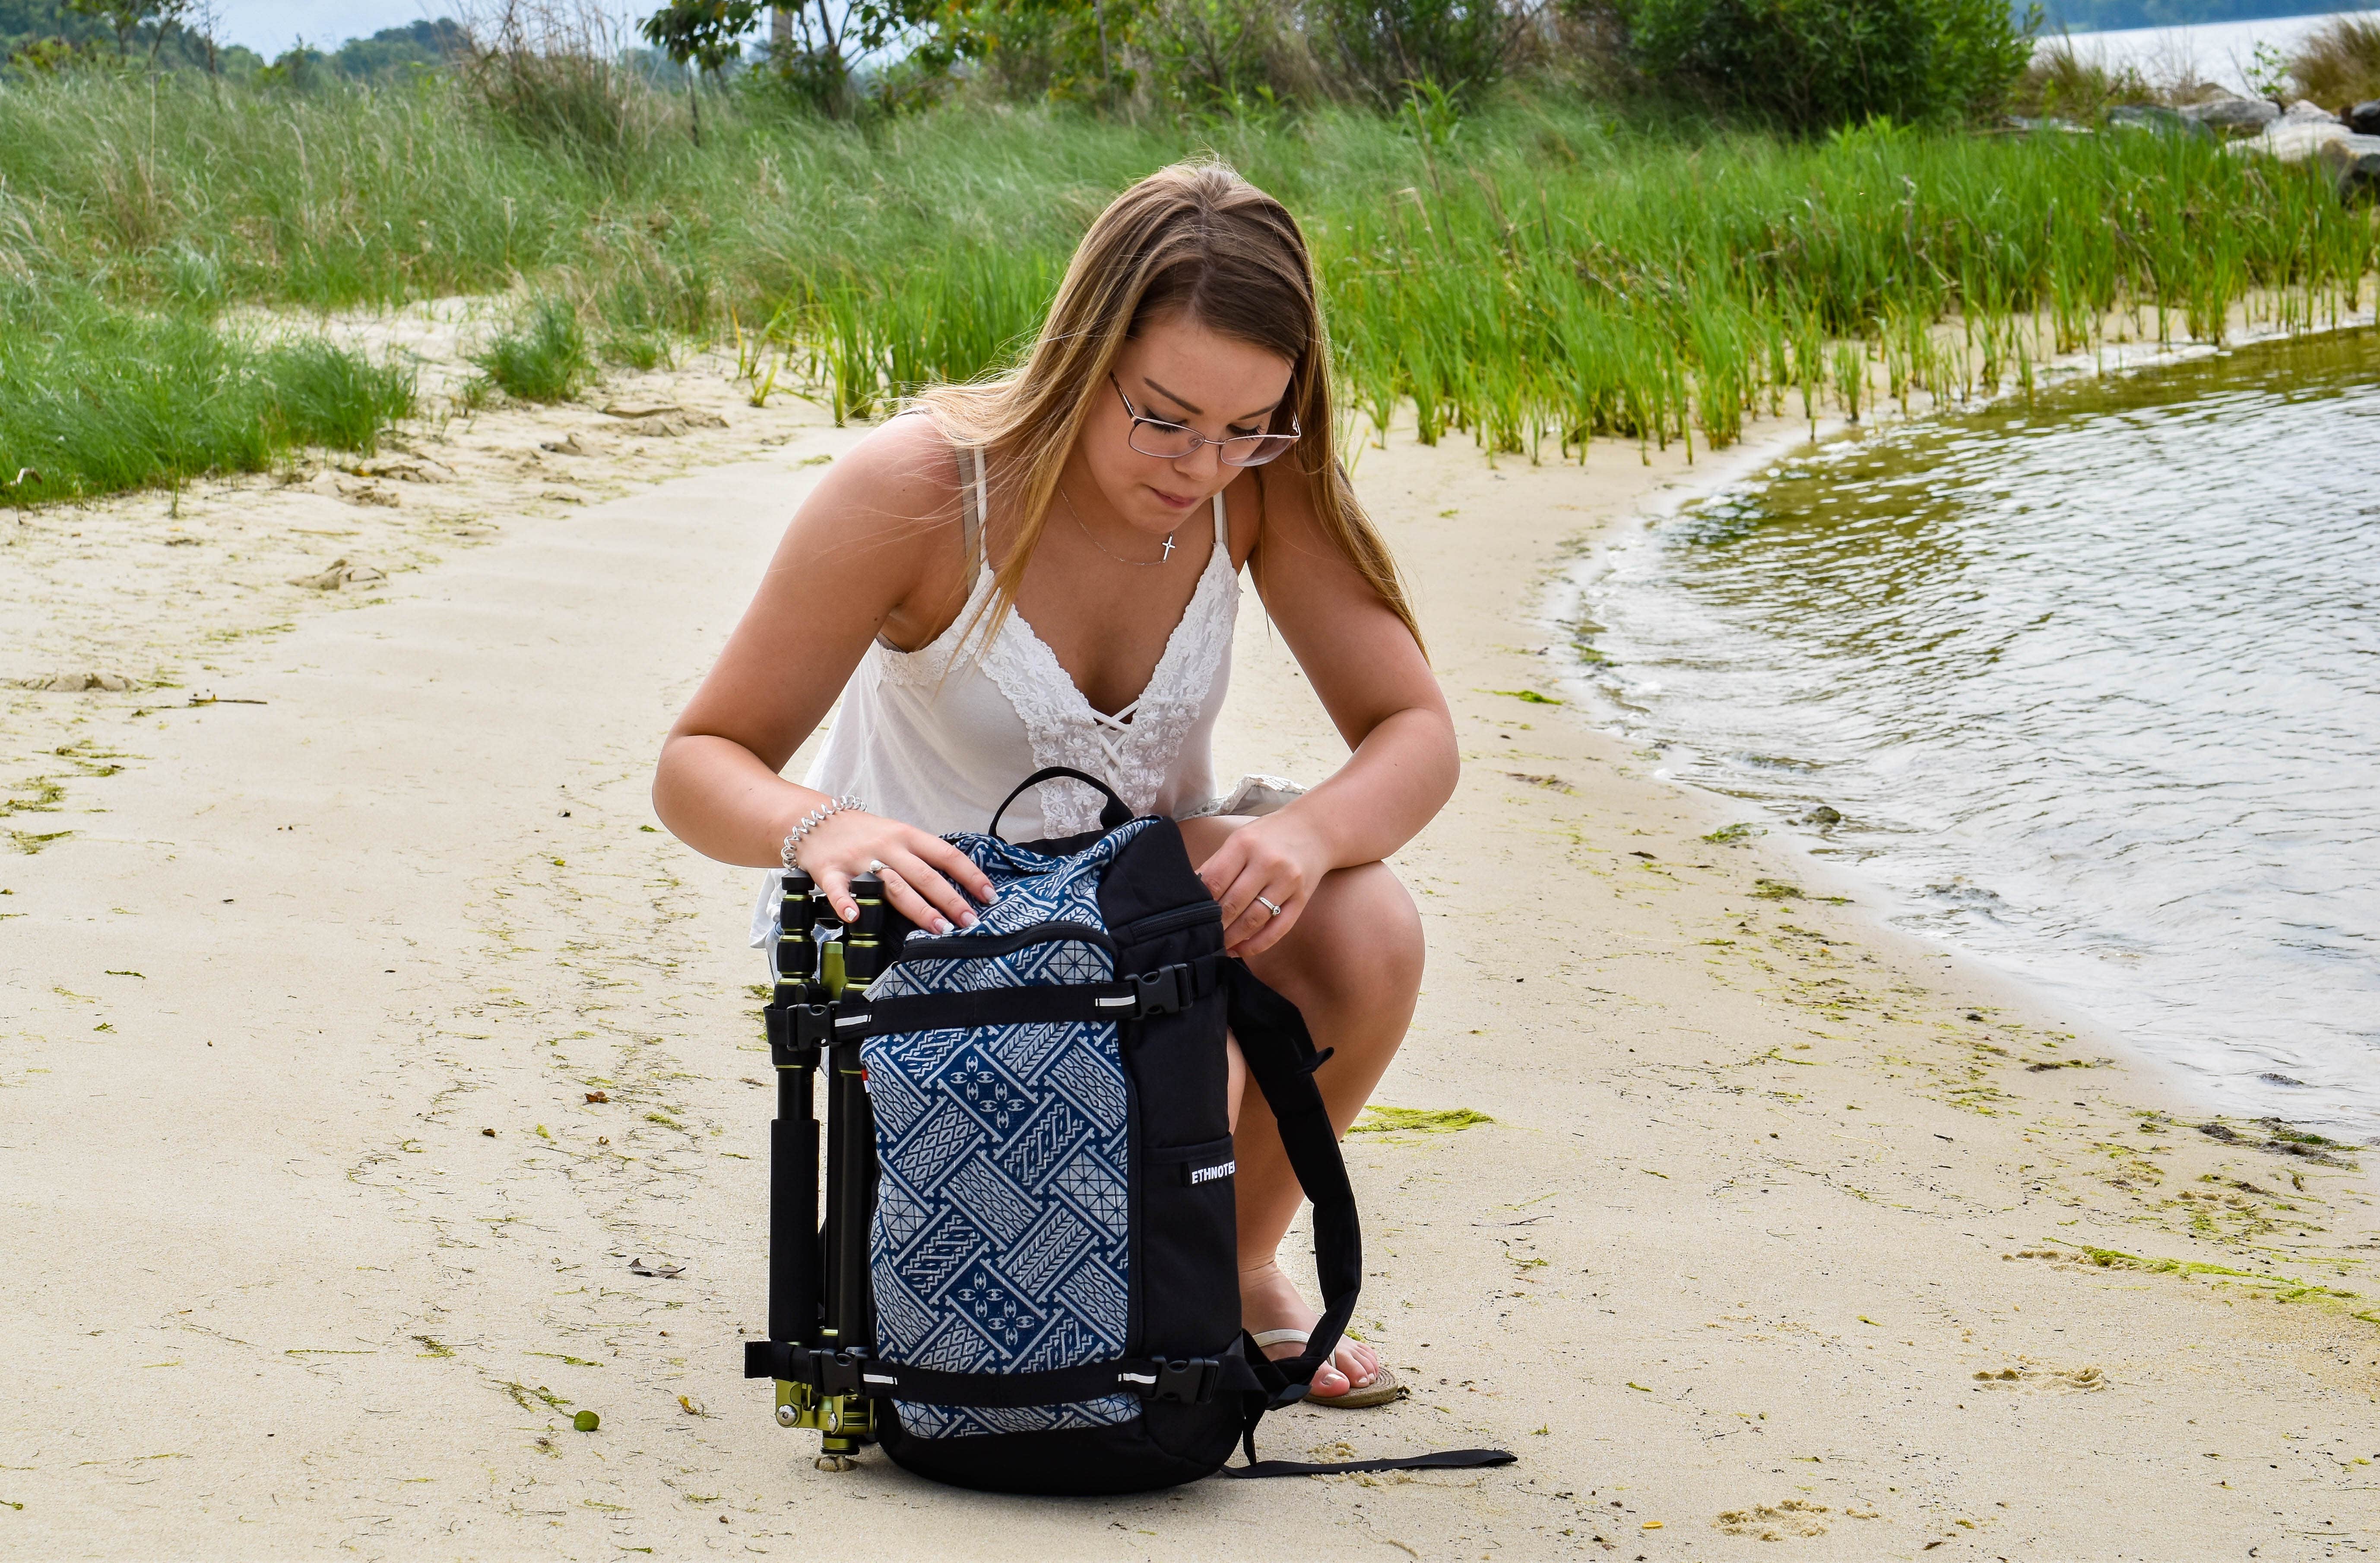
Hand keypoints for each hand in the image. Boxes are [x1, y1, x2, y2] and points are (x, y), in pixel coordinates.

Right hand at [793, 808, 995, 933]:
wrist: (814, 820)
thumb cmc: (863, 833)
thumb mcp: (897, 834)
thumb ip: (922, 856)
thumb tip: (959, 883)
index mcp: (907, 836)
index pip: (946, 854)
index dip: (970, 875)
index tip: (989, 896)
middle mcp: (887, 846)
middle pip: (924, 875)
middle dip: (950, 900)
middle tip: (969, 922)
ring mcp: (858, 859)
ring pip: (892, 885)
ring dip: (917, 908)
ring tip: (937, 929)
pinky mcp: (829, 871)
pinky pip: (838, 889)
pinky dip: (846, 904)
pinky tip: (856, 918)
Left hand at [1195, 814, 1327, 957]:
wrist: (1315, 830)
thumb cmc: (1269, 835)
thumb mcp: (1240, 839)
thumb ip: (1216, 865)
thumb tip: (1191, 893)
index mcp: (1245, 844)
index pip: (1215, 881)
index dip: (1199, 903)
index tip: (1189, 916)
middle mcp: (1267, 862)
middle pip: (1232, 903)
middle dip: (1214, 925)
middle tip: (1201, 936)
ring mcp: (1287, 882)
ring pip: (1253, 919)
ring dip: (1232, 938)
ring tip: (1217, 945)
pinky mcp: (1301, 899)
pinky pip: (1277, 929)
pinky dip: (1256, 944)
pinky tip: (1241, 950)